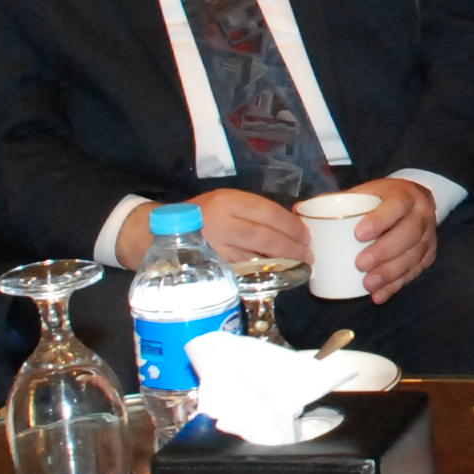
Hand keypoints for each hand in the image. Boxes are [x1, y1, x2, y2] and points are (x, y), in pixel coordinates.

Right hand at [166, 188, 303, 270]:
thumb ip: (253, 211)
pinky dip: (262, 271)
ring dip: (281, 262)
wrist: (165, 230)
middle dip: (292, 248)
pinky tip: (275, 272)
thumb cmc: (204, 214)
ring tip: (298, 264)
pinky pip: (243, 269)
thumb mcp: (226, 202)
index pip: (269, 213)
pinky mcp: (213, 266)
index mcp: (228, 201)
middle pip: (266, 237)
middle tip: (308, 255)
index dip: (292, 225)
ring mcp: (217, 247)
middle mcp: (223, 223)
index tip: (306, 235)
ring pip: (256, 257)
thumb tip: (290, 224)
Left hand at [350, 176, 437, 301]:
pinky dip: (396, 285)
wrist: (416, 201)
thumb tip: (299, 211)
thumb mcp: (367, 191)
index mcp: (405, 195)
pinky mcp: (428, 254)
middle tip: (360, 264)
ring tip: (368, 284)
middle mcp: (421, 214)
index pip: (397, 206)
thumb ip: (340, 201)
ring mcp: (428, 236)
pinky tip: (379, 295)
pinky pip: (415, 272)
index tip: (358, 234)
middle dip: (384, 251)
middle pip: (408, 234)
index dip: (380, 220)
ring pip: (414, 256)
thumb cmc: (383, 199)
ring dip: (390, 273)